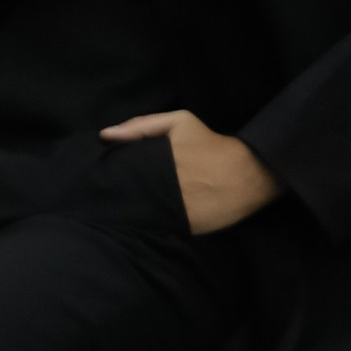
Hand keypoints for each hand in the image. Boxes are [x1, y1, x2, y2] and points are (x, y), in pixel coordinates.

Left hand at [102, 108, 280, 232]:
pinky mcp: (177, 227)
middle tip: (115, 187)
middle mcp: (156, 186)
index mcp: (153, 161)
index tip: (106, 169)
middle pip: (124, 191)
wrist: (245, 175)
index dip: (111, 170)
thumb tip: (105, 134)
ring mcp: (166, 208)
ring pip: (135, 209)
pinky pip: (153, 224)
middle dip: (118, 189)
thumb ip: (142, 125)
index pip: (119, 169)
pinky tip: (146, 214)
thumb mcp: (180, 122)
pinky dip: (147, 220)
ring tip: (129, 201)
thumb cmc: (210, 145)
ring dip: (130, 206)